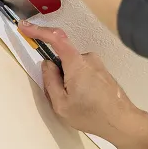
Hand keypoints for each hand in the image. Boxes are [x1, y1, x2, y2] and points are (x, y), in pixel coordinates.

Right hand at [18, 21, 147, 144]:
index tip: (25, 27)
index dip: (38, 31)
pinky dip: (78, 83)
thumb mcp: (61, 104)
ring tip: (76, 104)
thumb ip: (50, 81)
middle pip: (63, 58)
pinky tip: (86, 102)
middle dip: (57, 74)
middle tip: (61, 97)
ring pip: (73, 67)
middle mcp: (88, 58)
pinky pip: (83, 71)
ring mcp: (97, 64)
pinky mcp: (103, 71)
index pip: (56, 39)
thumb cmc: (91, 115)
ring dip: (69, 81)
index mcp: (76, 63)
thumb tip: (47, 64)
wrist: (122, 121)